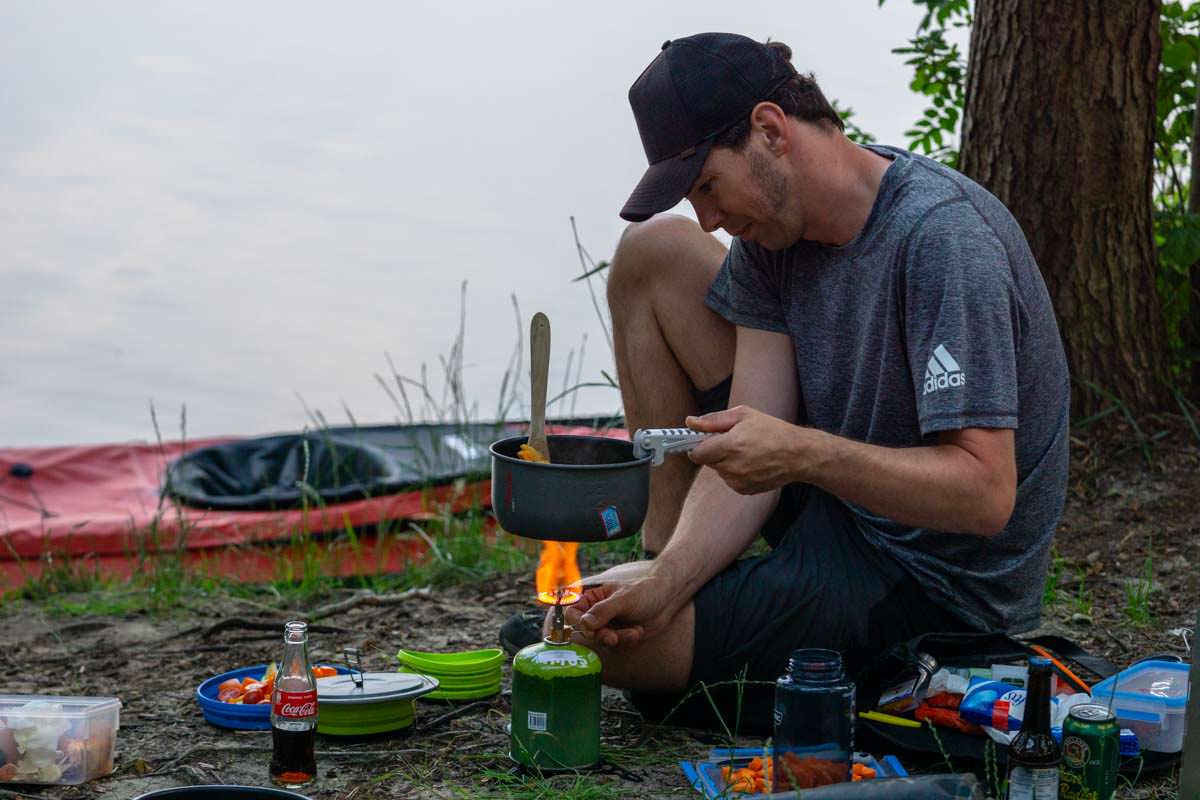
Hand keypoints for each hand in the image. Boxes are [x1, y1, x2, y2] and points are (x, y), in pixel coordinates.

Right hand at [565, 562, 680, 647]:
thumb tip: (584, 623)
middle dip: (601, 635)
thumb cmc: (644, 592)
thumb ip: (603, 611)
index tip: (589, 629)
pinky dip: (626, 640)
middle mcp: (597, 611)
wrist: (666, 600)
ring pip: (601, 639)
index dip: (578, 622)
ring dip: (617, 638)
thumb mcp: (623, 600)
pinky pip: (615, 644)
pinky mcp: (618, 634)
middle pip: (586, 629)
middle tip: (614, 637)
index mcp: (593, 597)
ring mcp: (607, 624)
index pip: (573, 612)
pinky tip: (638, 631)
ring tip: (634, 632)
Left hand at [686, 405, 811, 493]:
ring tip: (746, 451)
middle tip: (732, 441)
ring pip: (719, 471)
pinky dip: (735, 472)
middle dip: (714, 451)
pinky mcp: (744, 490)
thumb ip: (713, 420)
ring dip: (725, 462)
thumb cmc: (772, 430)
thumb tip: (690, 423)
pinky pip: (730, 480)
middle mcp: (732, 466)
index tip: (704, 440)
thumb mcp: (743, 415)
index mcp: (730, 445)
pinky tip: (751, 463)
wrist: (797, 454)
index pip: (696, 453)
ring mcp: (738, 481)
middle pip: (707, 461)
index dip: (698, 446)